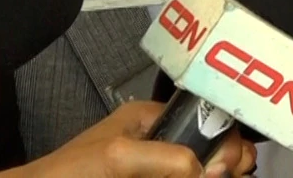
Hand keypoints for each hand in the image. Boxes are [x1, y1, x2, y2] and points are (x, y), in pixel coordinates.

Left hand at [3, 101, 255, 177]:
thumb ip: (168, 158)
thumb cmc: (66, 175)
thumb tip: (208, 172)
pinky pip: (182, 177)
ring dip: (213, 174)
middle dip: (226, 164)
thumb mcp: (120, 157)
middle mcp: (159, 142)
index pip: (209, 121)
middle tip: (219, 177)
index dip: (225, 142)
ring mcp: (154, 170)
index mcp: (153, 120)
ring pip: (200, 171)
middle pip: (213, 149)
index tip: (224, 168)